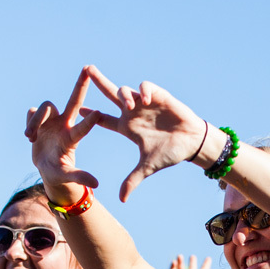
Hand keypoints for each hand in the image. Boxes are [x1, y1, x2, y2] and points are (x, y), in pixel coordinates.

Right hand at [25, 68, 102, 193]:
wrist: (45, 168)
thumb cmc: (59, 174)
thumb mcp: (67, 176)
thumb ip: (79, 177)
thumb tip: (97, 184)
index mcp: (72, 138)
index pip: (82, 128)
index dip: (89, 122)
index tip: (98, 114)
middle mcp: (64, 124)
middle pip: (73, 101)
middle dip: (80, 85)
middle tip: (87, 68)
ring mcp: (51, 120)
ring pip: (43, 108)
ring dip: (35, 122)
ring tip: (30, 138)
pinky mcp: (38, 119)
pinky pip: (31, 113)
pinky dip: (30, 122)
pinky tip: (30, 136)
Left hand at [82, 66, 207, 200]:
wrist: (192, 143)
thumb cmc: (170, 152)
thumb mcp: (147, 167)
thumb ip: (132, 180)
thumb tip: (121, 199)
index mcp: (127, 127)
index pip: (103, 120)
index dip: (91, 116)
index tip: (78, 110)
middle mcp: (133, 112)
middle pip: (111, 94)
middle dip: (98, 81)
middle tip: (87, 69)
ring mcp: (145, 103)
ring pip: (126, 90)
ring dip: (123, 96)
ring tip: (128, 106)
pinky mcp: (159, 96)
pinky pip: (145, 86)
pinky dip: (143, 90)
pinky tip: (145, 99)